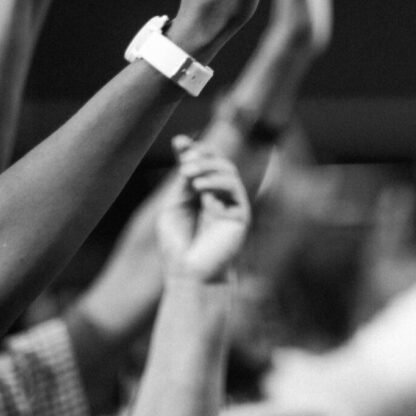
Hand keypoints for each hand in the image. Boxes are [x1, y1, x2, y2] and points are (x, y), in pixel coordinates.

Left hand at [157, 136, 250, 281]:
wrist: (189, 274)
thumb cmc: (177, 245)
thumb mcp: (173, 207)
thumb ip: (183, 183)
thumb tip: (189, 157)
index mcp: (200, 194)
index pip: (200, 164)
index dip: (192, 149)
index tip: (178, 141)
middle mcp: (218, 196)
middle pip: (218, 162)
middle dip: (202, 154)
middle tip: (184, 158)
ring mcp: (231, 204)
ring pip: (228, 171)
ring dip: (208, 166)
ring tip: (188, 173)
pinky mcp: (241, 215)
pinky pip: (234, 189)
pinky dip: (217, 184)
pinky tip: (200, 191)